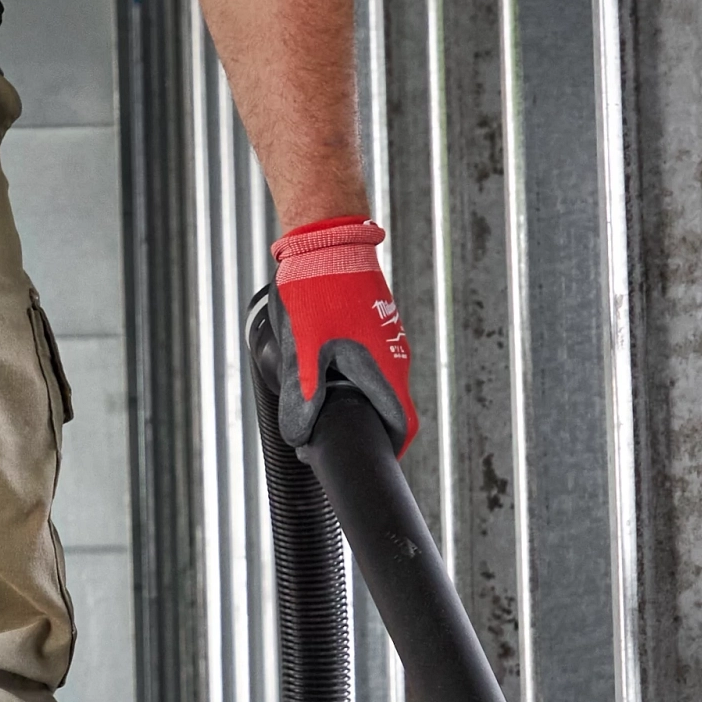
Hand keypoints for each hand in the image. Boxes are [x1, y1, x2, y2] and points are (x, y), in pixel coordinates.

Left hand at [272, 213, 416, 451]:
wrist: (329, 241)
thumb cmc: (320, 290)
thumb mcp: (304, 350)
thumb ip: (303, 398)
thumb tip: (301, 436)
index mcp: (385, 370)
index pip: (401, 426)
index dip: (388, 450)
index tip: (366, 460)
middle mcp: (395, 359)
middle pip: (390, 410)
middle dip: (364, 429)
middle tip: (323, 438)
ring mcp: (389, 342)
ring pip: (379, 387)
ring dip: (356, 403)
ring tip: (318, 407)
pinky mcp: (377, 329)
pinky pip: (372, 366)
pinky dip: (353, 380)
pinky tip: (323, 374)